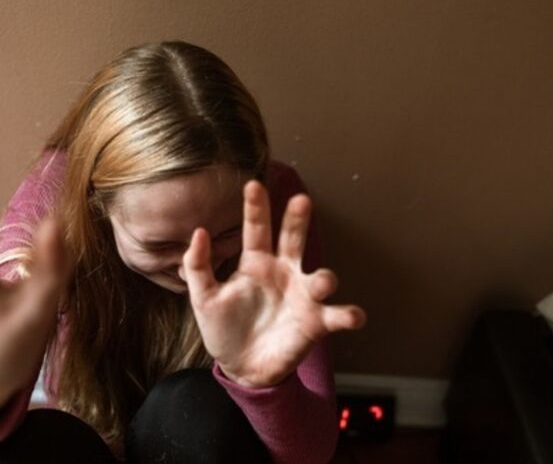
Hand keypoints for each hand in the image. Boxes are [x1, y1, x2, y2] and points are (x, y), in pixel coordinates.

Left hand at [183, 181, 365, 387]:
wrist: (241, 368)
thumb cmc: (223, 328)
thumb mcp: (203, 298)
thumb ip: (198, 266)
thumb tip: (199, 231)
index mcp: (255, 262)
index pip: (256, 229)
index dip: (255, 207)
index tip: (253, 184)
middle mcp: (283, 272)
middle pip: (293, 239)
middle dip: (297, 220)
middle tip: (300, 200)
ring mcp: (302, 295)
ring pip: (319, 277)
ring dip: (324, 277)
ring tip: (323, 282)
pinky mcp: (316, 322)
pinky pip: (337, 315)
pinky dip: (349, 314)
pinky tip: (354, 316)